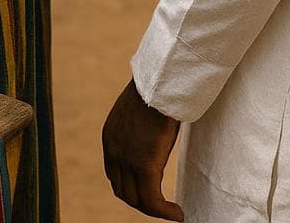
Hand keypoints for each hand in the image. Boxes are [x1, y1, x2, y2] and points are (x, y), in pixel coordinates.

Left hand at [102, 80, 183, 219]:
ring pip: (137, 199)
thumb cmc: (159, 88)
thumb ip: (141, 124)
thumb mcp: (142, 107)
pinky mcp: (144, 165)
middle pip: (123, 191)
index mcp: (111, 136)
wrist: (161, 81)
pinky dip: (164, 212)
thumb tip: (155, 128)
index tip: (149, 191)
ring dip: (154, 210)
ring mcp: (126, 159)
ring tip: (173, 212)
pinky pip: (152, 200)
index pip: (114, 175)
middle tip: (162, 207)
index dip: (131, 188)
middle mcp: (113, 150)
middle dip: (142, 202)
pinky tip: (178, 214)